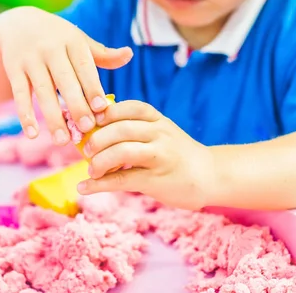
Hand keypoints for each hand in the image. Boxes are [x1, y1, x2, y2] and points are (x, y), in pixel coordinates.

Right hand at [0, 7, 132, 144]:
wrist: (17, 24)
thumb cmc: (58, 38)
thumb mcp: (78, 41)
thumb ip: (102, 54)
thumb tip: (129, 55)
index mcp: (72, 41)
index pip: (84, 66)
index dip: (92, 87)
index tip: (101, 108)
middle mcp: (50, 48)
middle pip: (65, 80)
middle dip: (76, 105)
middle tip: (86, 128)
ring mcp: (30, 59)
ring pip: (42, 91)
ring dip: (52, 117)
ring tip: (62, 141)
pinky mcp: (13, 69)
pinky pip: (19, 94)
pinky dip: (25, 115)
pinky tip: (33, 134)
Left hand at [76, 100, 216, 209]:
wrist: (210, 176)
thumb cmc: (177, 154)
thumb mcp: (162, 132)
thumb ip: (135, 128)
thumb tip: (93, 129)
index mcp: (158, 120)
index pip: (130, 107)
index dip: (107, 112)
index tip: (90, 120)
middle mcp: (160, 134)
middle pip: (122, 129)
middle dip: (98, 138)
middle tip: (86, 149)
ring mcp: (160, 157)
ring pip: (122, 151)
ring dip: (99, 161)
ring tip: (91, 169)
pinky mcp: (157, 180)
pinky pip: (123, 179)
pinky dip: (99, 184)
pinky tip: (85, 187)